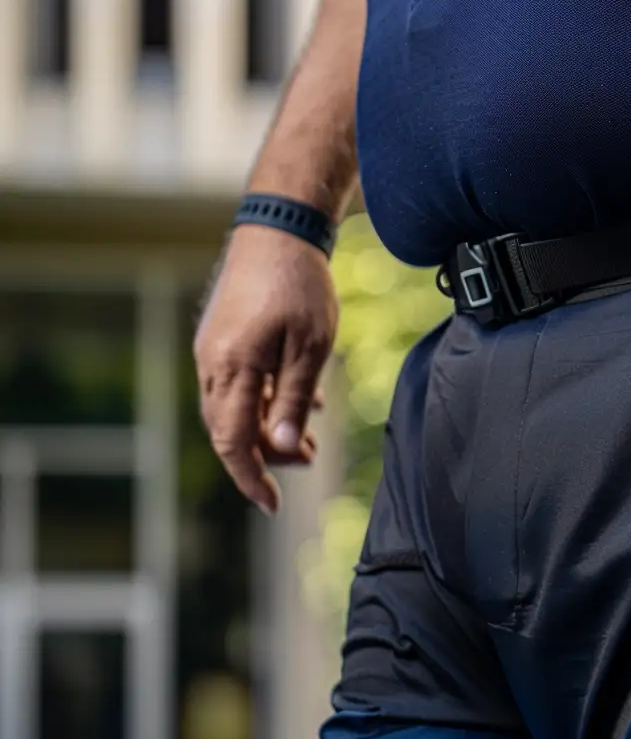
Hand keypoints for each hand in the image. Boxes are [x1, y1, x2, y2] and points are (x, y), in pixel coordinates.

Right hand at [196, 225, 338, 514]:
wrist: (277, 232)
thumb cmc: (299, 288)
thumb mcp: (309, 350)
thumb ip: (293, 401)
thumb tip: (280, 451)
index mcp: (232, 369)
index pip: (231, 440)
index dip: (250, 477)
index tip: (271, 505)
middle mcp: (213, 364)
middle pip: (230, 428)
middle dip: (265, 455)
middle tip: (307, 459)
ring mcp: (215, 350)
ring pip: (236, 407)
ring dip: (269, 429)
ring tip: (307, 441)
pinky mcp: (224, 339)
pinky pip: (241, 384)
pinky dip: (268, 402)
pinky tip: (303, 407)